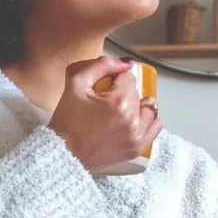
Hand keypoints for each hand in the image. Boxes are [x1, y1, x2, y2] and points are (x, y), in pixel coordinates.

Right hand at [49, 54, 161, 173]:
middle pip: (137, 93)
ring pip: (149, 109)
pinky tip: (136, 119)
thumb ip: (101, 65)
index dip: (115, 79)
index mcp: (118, 101)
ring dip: (138, 106)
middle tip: (105, 101)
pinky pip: (154, 128)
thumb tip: (125, 63)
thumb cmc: (66, 122)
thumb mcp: (76, 84)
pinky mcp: (136, 148)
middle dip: (124, 92)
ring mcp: (136, 136)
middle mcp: (132, 120)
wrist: (63, 154)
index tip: (104, 86)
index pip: (128, 77)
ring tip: (121, 110)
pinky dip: (148, 121)